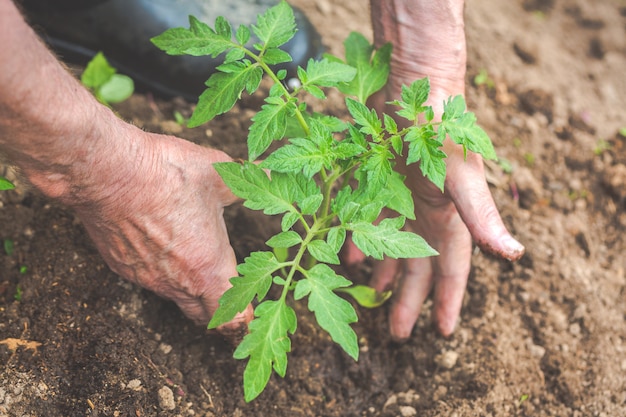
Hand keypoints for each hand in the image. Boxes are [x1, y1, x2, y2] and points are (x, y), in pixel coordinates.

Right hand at [70, 128, 252, 336]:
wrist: (106, 171)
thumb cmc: (168, 173)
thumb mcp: (220, 173)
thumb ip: (250, 181)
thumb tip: (273, 173)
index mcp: (209, 267)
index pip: (232, 316)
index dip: (244, 316)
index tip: (250, 307)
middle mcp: (178, 282)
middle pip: (204, 314)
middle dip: (218, 307)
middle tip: (229, 286)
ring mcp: (147, 278)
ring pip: (174, 296)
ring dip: (189, 285)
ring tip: (195, 253)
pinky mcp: (122, 266)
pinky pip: (148, 278)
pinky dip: (160, 268)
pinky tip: (161, 239)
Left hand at [357, 0, 524, 340]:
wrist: (412, 84)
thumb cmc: (439, 128)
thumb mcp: (459, 173)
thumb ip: (480, 213)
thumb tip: (513, 254)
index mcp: (450, 216)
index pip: (452, 269)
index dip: (447, 301)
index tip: (442, 333)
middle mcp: (427, 212)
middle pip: (419, 266)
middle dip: (409, 299)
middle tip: (396, 334)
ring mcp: (403, 199)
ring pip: (393, 247)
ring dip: (385, 274)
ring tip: (375, 299)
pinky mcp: (379, 184)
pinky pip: (368, 221)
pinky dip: (360, 240)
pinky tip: (350, 257)